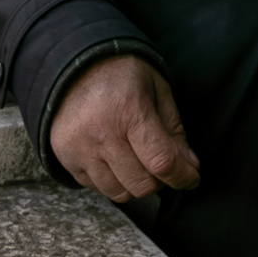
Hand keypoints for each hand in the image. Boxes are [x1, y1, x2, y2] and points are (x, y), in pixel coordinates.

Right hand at [49, 54, 201, 202]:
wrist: (74, 64)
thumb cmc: (123, 74)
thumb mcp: (157, 90)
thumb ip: (174, 129)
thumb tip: (189, 166)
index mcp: (129, 110)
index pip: (162, 161)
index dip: (182, 176)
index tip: (192, 179)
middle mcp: (102, 133)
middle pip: (142, 184)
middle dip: (160, 181)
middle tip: (162, 164)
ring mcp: (79, 147)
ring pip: (119, 192)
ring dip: (135, 184)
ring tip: (138, 161)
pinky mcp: (65, 157)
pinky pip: (96, 188)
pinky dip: (112, 181)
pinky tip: (115, 160)